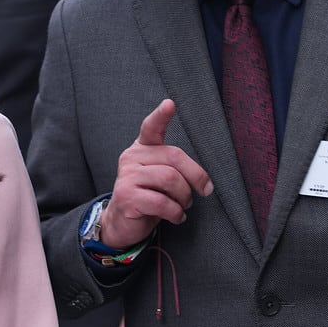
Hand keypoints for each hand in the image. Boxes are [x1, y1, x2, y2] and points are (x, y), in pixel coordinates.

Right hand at [100, 100, 213, 250]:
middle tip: (203, 191)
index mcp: (142, 149)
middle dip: (196, 176)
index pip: (151, 128)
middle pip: (174, 157)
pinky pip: (162, 202)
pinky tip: (176, 216)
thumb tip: (205, 182)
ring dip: (185, 197)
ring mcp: (126, 177)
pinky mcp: (126, 197)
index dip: (161, 116)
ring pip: (170, 180)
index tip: (170, 104)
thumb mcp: (160, 177)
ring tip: (184, 205)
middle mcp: (131, 158)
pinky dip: (176, 212)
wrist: (122, 223)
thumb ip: (175, 169)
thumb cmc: (148, 196)